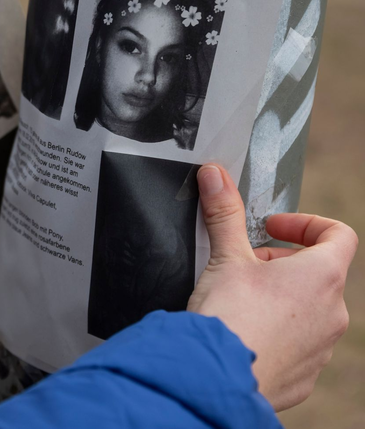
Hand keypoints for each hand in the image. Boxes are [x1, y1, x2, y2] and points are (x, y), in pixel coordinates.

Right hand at [188, 164, 357, 411]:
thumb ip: (223, 212)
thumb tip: (214, 174)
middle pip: (317, 273)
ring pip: (308, 310)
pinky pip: (297, 345)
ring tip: (238, 300)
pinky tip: (242, 334)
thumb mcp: (224, 255)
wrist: (214, 377)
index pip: (338, 234)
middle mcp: (333, 312)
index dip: (305, 224)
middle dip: (279, 263)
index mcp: (322, 276)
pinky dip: (275, 333)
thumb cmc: (229, 316)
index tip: (271, 228)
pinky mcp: (305, 376)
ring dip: (279, 298)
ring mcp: (323, 348)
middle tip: (242, 264)